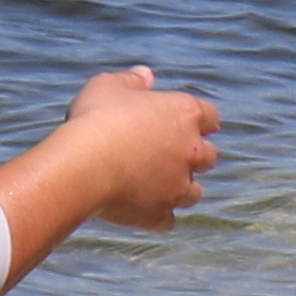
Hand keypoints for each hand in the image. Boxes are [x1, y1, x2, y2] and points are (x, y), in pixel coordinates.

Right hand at [53, 64, 221, 230]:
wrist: (84, 165)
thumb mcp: (108, 85)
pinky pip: (166, 221)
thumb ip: (132, 80)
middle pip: (209, 157)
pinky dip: (156, 216)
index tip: (190, 124)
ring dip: (179, 189)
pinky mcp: (160, 215)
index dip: (201, 120)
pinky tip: (139, 210)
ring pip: (193, 193)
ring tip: (155, 186)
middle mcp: (191, 151)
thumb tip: (146, 75)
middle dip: (194, 157)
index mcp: (184, 114)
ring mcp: (178, 187)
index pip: (211, 116)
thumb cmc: (96, 118)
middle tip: (169, 156)